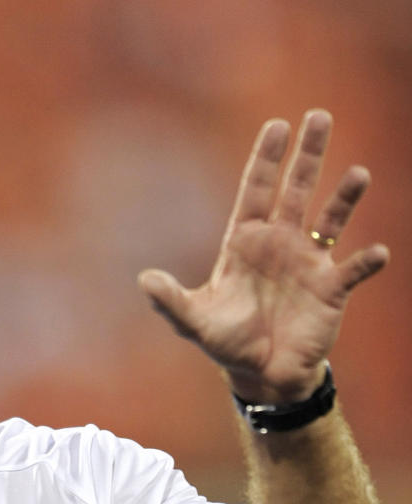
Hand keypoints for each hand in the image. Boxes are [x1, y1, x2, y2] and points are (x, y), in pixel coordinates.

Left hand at [138, 109, 388, 403]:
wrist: (262, 373)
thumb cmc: (227, 342)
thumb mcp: (193, 321)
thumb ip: (170, 301)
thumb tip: (144, 280)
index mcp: (246, 243)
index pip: (256, 192)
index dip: (266, 160)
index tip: (277, 125)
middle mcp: (280, 244)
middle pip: (296, 190)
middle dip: (307, 155)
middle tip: (319, 116)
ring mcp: (309, 263)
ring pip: (331, 219)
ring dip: (345, 198)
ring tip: (359, 174)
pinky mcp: (332, 290)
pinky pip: (353, 270)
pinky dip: (365, 261)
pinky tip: (374, 254)